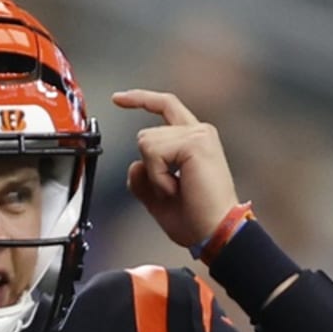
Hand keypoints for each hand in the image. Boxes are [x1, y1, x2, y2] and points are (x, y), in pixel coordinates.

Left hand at [111, 89, 239, 248]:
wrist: (215, 232)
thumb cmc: (195, 219)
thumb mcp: (157, 196)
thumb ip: (143, 177)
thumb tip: (135, 164)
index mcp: (194, 141)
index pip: (165, 107)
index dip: (140, 99)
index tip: (118, 99)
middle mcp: (199, 132)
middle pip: (145, 135)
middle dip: (148, 168)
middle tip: (172, 190)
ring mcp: (199, 134)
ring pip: (146, 141)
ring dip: (153, 173)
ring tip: (176, 189)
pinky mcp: (195, 142)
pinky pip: (152, 152)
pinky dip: (157, 175)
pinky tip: (176, 187)